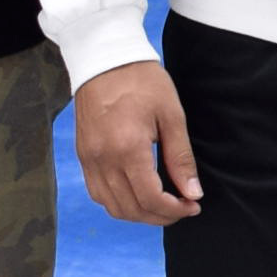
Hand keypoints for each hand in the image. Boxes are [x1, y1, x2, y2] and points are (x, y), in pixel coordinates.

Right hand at [74, 61, 202, 223]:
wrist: (105, 59)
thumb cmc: (142, 81)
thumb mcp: (172, 115)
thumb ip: (181, 158)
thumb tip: (193, 192)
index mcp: (127, 148)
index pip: (150, 198)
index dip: (175, 210)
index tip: (193, 205)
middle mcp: (103, 159)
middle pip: (131, 209)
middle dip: (160, 216)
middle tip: (182, 208)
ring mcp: (89, 159)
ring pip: (112, 206)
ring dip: (139, 214)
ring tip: (163, 205)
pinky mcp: (83, 156)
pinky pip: (98, 193)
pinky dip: (119, 202)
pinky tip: (138, 194)